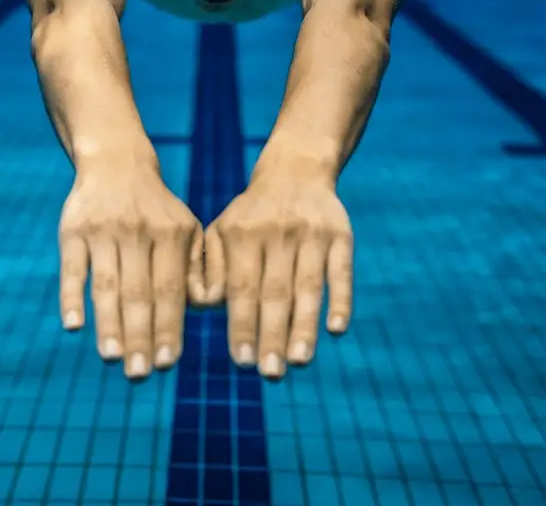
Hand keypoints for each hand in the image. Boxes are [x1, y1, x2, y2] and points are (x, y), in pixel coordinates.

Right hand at [58, 161, 203, 379]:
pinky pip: (72, 268)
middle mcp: (137, 231)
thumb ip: (196, 266)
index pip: (169, 289)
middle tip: (139, 374)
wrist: (116, 163)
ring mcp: (103, 230)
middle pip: (138, 292)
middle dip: (139, 336)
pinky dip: (71, 297)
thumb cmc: (157, 210)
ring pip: (106, 284)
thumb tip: (207, 307)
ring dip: (108, 324)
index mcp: (170, 233)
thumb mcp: (186, 227)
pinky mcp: (72, 230)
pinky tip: (74, 325)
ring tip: (112, 358)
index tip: (168, 364)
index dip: (168, 326)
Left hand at [203, 170, 352, 378]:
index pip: (242, 287)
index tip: (241, 363)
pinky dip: (341, 300)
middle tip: (270, 373)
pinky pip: (342, 271)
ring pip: (309, 286)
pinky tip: (336, 329)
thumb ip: (209, 267)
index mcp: (243, 232)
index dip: (242, 325)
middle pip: (276, 291)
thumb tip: (203, 307)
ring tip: (299, 362)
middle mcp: (278, 231)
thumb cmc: (251, 216)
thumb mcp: (222, 230)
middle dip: (273, 335)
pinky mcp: (341, 234)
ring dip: (305, 326)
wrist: (295, 171)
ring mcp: (312, 233)